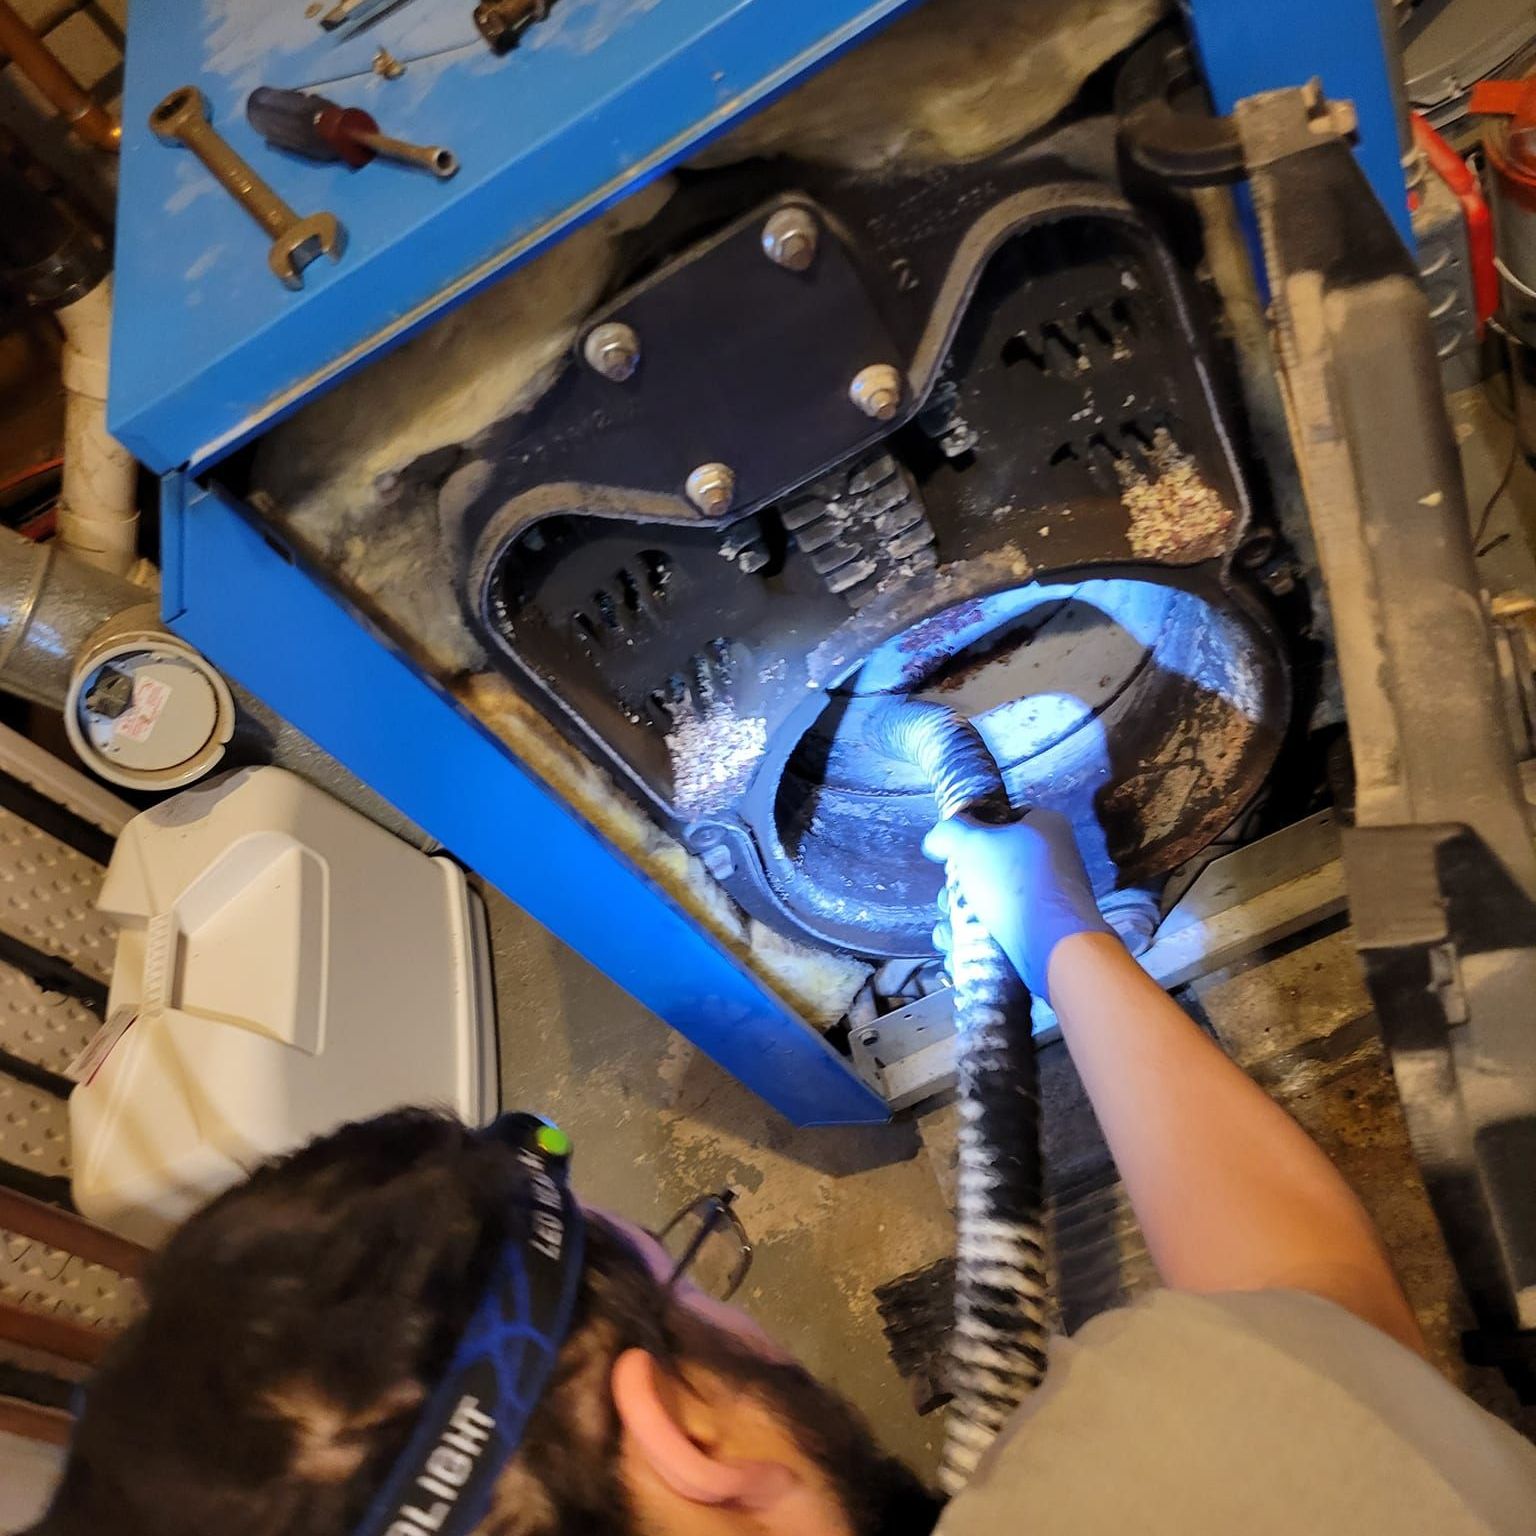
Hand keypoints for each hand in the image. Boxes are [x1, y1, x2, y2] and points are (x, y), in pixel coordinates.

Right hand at [922, 808, 1116, 1000]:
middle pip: (991, 866)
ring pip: (991, 903)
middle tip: (949, 897)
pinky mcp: (1041, 934)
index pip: (1005, 819)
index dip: (974, 832)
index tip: (955, 851)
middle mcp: (1052, 861)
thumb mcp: (973, 842)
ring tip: (950, 930)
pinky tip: (958, 949)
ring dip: (961, 917)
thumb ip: (949, 832)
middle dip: (960, 886)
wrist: (1054, 946)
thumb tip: (936, 839)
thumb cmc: (1015, 883)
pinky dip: (977, 940)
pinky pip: (1001, 932)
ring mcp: (1047, 901)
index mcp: (1046, 828)